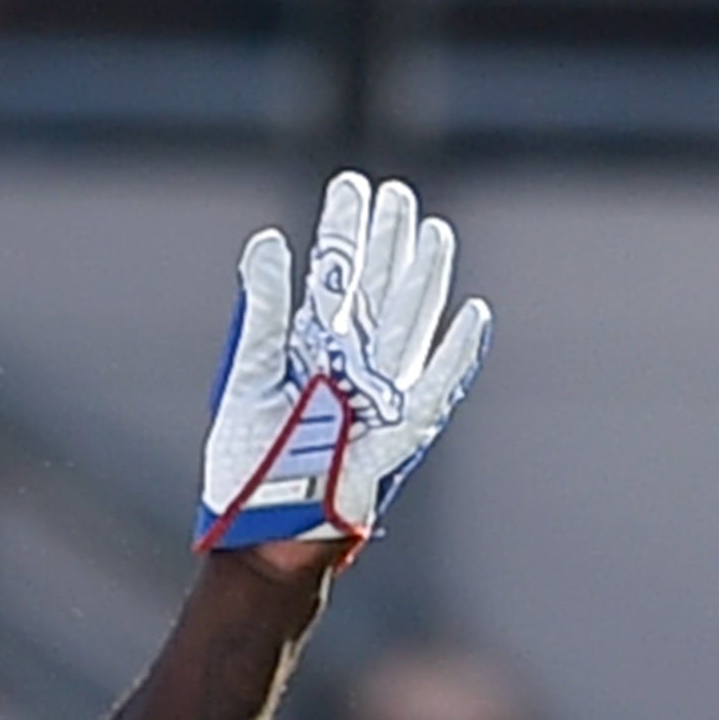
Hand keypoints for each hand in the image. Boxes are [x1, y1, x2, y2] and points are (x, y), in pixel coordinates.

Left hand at [196, 174, 488, 564]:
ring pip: (408, 324)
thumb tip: (269, 243)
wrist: (262, 533)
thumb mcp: (246, 377)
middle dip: (388, 241)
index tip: (352, 186)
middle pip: (378, 289)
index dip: (346, 231)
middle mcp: (349, 364)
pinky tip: (472, 316)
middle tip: (396, 194)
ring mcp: (378, 395)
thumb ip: (260, 312)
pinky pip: (436, 387)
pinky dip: (456, 354)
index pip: (335, 275)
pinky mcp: (400, 433)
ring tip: (433, 232)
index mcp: (310, 348)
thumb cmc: (248, 466)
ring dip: (423, 279)